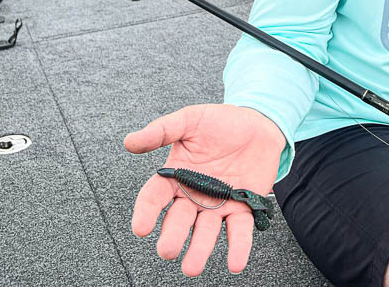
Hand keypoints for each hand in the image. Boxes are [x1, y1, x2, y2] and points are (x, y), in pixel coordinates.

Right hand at [124, 104, 285, 276]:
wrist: (258, 122)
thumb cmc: (221, 121)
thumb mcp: (189, 120)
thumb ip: (161, 130)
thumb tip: (130, 142)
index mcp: (175, 176)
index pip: (153, 197)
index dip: (145, 213)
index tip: (140, 228)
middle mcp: (194, 195)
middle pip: (178, 220)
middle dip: (172, 237)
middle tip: (167, 250)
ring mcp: (218, 204)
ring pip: (206, 232)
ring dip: (199, 249)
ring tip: (192, 267)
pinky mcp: (243, 206)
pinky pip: (239, 230)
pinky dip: (238, 247)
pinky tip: (235, 263)